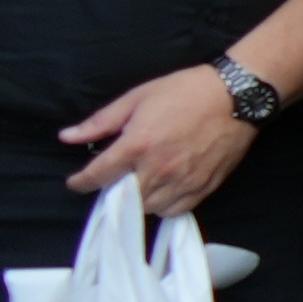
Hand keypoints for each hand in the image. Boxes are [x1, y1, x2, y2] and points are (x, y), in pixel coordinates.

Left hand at [59, 60, 251, 219]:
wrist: (235, 95)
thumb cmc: (185, 91)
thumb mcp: (137, 98)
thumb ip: (101, 121)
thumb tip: (67, 137)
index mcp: (137, 145)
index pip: (97, 176)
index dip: (80, 182)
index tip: (77, 181)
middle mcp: (158, 168)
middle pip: (122, 198)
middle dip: (111, 190)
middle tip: (113, 179)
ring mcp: (182, 180)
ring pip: (148, 208)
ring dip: (138, 200)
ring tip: (139, 183)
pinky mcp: (204, 186)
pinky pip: (175, 210)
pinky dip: (163, 205)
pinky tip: (162, 190)